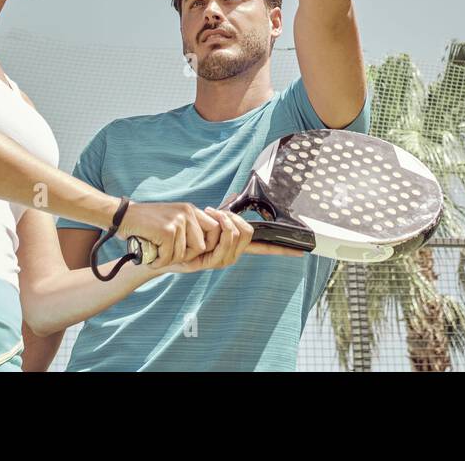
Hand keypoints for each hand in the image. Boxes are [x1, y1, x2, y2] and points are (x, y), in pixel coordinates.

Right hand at [116, 201, 220, 266]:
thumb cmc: (146, 223)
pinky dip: (158, 261)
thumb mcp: (173, 219)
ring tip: (157, 253)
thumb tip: (207, 247)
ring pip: (183, 254)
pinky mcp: (167, 231)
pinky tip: (151, 256)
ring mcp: (178, 221)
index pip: (215, 229)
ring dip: (168, 259)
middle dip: (186, 256)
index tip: (191, 252)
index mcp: (191, 210)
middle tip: (169, 254)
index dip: (206, 245)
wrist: (122, 215)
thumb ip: (189, 228)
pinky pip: (169, 257)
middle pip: (201, 246)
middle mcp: (187, 213)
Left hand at [155, 208, 305, 273]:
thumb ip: (222, 216)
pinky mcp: (210, 262)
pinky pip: (224, 239)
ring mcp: (221, 260)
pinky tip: (208, 218)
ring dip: (224, 220)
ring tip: (209, 214)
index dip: (283, 250)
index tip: (302, 252)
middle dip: (235, 218)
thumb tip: (233, 202)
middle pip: (250, 233)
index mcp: (235, 246)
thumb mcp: (206, 222)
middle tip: (217, 213)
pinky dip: (218, 224)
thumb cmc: (183, 233)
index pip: (264, 248)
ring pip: (237, 234)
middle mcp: (232, 255)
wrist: (162, 248)